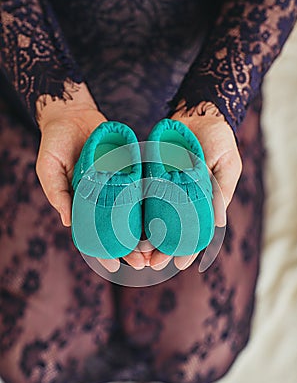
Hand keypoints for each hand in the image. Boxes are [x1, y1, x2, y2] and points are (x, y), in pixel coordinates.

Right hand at [36, 82, 145, 271]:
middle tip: (144, 263)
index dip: (103, 252)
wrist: (72, 114)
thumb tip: (68, 222)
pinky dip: (152, 205)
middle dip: (131, 248)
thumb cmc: (55, 142)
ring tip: (157, 249)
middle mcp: (102, 199)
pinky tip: (163, 218)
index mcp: (81, 204)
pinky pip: (142, 190)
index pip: (94, 235)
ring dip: (145, 234)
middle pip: (119, 230)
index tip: (115, 267)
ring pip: (134, 216)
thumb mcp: (48, 167)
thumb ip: (57, 192)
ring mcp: (117, 186)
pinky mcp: (130, 171)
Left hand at [149, 101, 241, 270]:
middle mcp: (181, 200)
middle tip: (150, 265)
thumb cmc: (218, 139)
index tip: (179, 265)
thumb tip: (218, 222)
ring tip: (136, 256)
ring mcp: (165, 190)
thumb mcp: (227, 164)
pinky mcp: (150, 176)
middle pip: (169, 232)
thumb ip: (221, 191)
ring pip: (153, 221)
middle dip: (160, 250)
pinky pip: (141, 198)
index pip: (194, 233)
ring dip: (145, 240)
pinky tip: (126, 229)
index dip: (187, 249)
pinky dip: (135, 215)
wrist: (197, 113)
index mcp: (202, 202)